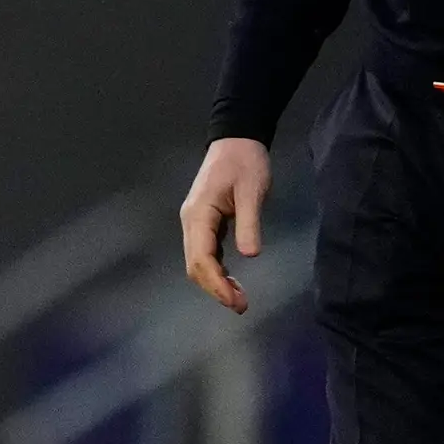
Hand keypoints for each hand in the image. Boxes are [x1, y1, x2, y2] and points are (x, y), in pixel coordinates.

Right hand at [179, 137, 271, 314]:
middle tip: (242, 305)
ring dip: (215, 282)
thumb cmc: (246, 162)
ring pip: (198, 261)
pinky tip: (232, 278)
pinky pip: (205, 253)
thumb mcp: (252, 190)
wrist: (237, 138)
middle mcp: (191, 222)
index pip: (202, 258)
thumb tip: (251, 254)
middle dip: (215, 288)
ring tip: (239, 298)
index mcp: (199, 214)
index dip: (216, 283)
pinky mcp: (204, 222)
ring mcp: (195, 222)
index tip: (235, 301)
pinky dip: (216, 270)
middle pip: (195, 265)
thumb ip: (249, 222)